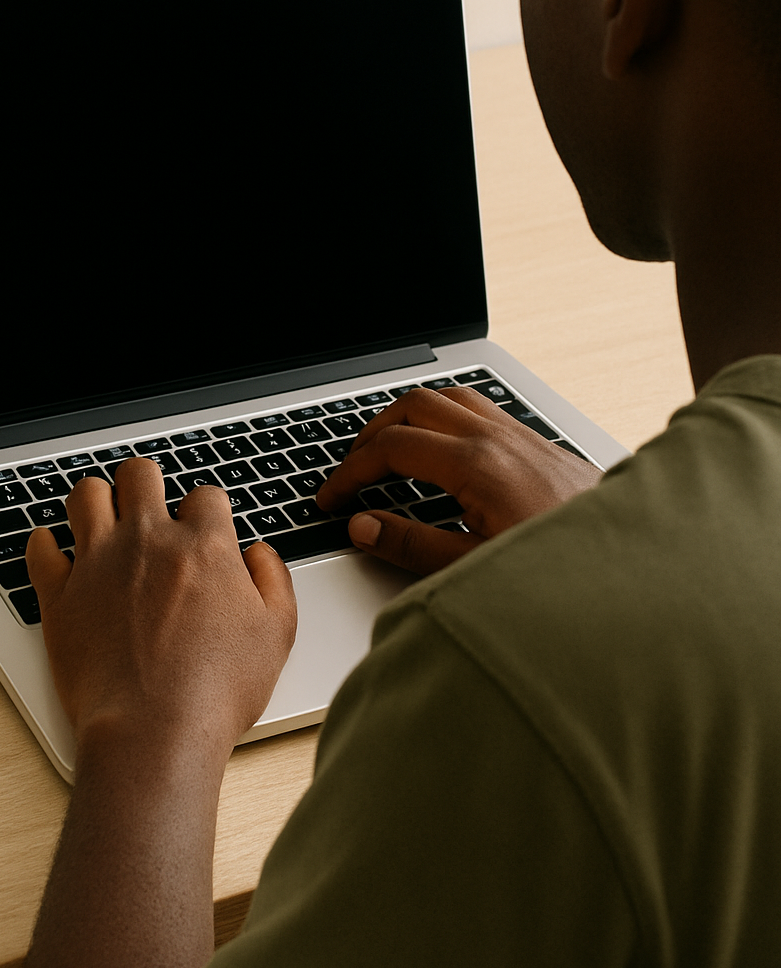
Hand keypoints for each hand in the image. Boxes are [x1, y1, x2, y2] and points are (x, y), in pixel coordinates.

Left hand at [26, 459, 296, 751]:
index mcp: (202, 545)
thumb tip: (260, 555)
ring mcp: (98, 563)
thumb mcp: (276, 634)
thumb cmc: (215, 691)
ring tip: (103, 517)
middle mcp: (147, 541)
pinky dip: (46, 544)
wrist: (154, 731)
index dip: (206, 511)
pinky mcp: (60, 595)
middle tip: (148, 506)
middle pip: (140, 475)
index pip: (204, 495)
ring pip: (86, 494)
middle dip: (146, 484)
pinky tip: (56, 550)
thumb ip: (273, 581)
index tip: (203, 530)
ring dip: (97, 500)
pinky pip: (40, 548)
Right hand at [316, 386, 600, 575]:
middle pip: (413, 405)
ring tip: (387, 451)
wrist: (636, 566)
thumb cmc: (565, 571)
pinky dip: (444, 418)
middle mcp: (498, 438)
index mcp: (477, 465)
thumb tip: (363, 525)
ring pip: (447, 396)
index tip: (331, 498)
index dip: (350, 471)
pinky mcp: (538, 442)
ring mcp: (521, 434)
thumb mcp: (477, 568)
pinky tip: (442, 450)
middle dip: (372, 433)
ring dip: (409, 417)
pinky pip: (480, 408)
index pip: (391, 448)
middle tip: (351, 470)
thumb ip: (414, 544)